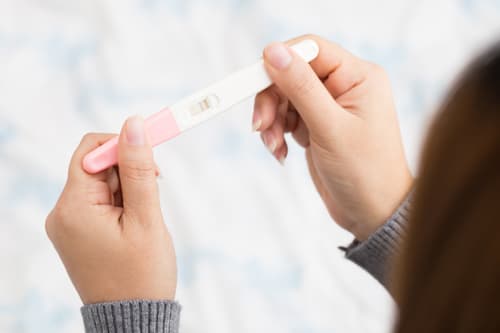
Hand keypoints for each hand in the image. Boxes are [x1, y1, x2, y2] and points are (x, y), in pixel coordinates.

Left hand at [46, 116, 175, 303]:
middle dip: (129, 170)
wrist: (133, 319)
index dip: (123, 143)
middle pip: (96, 165)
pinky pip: (100, 201)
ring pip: (101, 183)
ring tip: (145, 216)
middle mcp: (62, 213)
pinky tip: (136, 222)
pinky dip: (122, 202)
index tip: (153, 147)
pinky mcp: (78, 232)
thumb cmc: (142, 274)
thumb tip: (134, 124)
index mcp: (73, 208)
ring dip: (128, 188)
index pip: (91, 151)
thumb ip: (139, 169)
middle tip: (154, 190)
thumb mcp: (146, 218)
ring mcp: (68, 224)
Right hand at [253, 35, 412, 239]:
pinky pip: (286, 118)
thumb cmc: (365, 172)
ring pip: (284, 97)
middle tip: (261, 125)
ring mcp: (328, 107)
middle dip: (271, 100)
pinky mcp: (316, 126)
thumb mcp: (330, 128)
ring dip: (272, 120)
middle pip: (291, 74)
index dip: (280, 61)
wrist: (372, 214)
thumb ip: (301, 87)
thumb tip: (274, 51)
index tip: (255, 80)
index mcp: (358, 77)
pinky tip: (280, 151)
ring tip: (273, 145)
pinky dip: (276, 133)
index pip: (311, 50)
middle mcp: (344, 87)